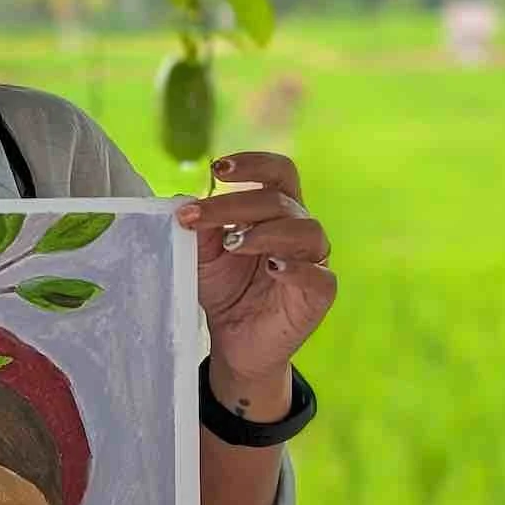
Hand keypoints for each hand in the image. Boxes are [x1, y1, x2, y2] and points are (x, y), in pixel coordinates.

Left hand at [177, 152, 335, 395]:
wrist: (234, 340)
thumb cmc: (223, 288)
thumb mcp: (202, 255)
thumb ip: (200, 227)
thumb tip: (184, 201)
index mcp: (277, 210)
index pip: (278, 172)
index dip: (253, 164)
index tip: (217, 169)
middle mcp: (300, 228)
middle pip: (280, 200)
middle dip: (234, 204)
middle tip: (196, 217)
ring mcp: (314, 260)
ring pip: (305, 230)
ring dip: (265, 231)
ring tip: (233, 244)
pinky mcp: (320, 293)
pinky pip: (318, 275)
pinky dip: (295, 268)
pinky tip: (271, 267)